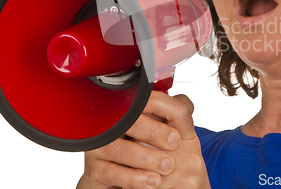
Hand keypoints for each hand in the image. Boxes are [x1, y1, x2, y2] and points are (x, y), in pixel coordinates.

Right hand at [76, 91, 210, 188]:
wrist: (132, 181)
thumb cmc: (150, 151)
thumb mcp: (166, 131)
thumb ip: (173, 112)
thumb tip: (185, 104)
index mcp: (125, 111)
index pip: (135, 99)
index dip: (155, 107)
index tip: (175, 126)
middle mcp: (109, 127)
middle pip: (123, 121)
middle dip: (152, 132)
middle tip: (174, 144)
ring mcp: (99, 148)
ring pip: (116, 148)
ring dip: (145, 157)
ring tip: (166, 166)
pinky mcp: (95, 171)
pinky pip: (110, 172)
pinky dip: (134, 177)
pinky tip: (152, 181)